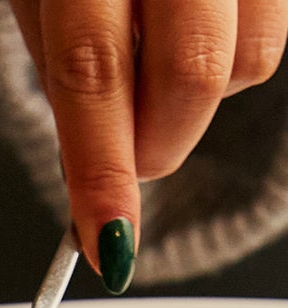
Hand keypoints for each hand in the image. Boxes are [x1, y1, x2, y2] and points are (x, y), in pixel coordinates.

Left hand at [6, 0, 287, 289]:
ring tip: (155, 65)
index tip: (108, 242)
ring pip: (246, 63)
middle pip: (191, 75)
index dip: (103, 170)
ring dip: (196, 103)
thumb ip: (70, 80)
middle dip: (155, 146)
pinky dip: (228, 64)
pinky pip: (270, 36)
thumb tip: (90, 184)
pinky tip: (189, 34)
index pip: (93, 71)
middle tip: (125, 156)